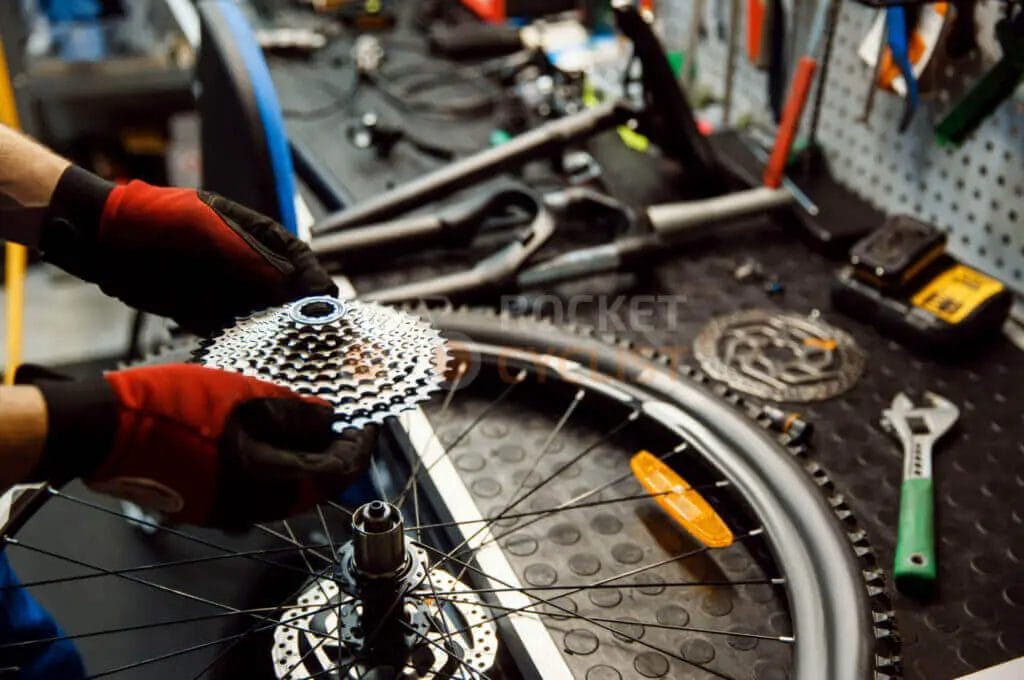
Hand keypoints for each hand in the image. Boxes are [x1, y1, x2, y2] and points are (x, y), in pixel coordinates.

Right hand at [27, 364, 374, 527]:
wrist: (106, 433)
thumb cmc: (170, 409)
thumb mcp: (243, 396)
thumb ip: (294, 412)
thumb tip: (330, 418)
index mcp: (268, 480)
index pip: (338, 473)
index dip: (361, 446)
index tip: (369, 423)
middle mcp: (252, 506)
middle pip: (315, 487)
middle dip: (336, 453)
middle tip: (345, 422)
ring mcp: (227, 510)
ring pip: (287, 489)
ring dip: (306, 459)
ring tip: (312, 423)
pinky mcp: (208, 504)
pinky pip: (257, 489)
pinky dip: (276, 464)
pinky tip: (271, 436)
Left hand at [41, 167, 336, 333]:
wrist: (103, 238)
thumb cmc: (154, 217)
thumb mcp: (204, 226)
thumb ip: (247, 252)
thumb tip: (288, 281)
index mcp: (253, 235)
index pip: (297, 257)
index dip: (314, 278)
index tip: (325, 299)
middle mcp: (246, 264)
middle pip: (287, 290)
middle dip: (302, 310)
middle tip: (315, 332)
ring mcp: (227, 289)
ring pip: (263, 314)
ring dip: (275, 330)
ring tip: (288, 347)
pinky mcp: (205, 312)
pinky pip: (232, 330)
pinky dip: (242, 340)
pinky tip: (250, 350)